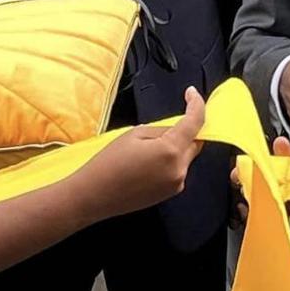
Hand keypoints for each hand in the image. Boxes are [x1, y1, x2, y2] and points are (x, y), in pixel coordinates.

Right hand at [72, 87, 205, 220]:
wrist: (93, 196)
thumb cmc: (109, 163)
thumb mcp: (135, 133)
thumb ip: (162, 129)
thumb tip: (175, 128)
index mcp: (171, 151)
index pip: (195, 123)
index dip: (197, 104)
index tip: (192, 94)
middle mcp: (179, 170)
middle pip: (195, 142)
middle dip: (187, 129)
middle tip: (167, 123)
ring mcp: (176, 185)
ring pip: (186, 156)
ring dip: (177, 146)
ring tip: (148, 147)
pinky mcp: (169, 194)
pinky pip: (177, 170)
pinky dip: (170, 161)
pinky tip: (148, 161)